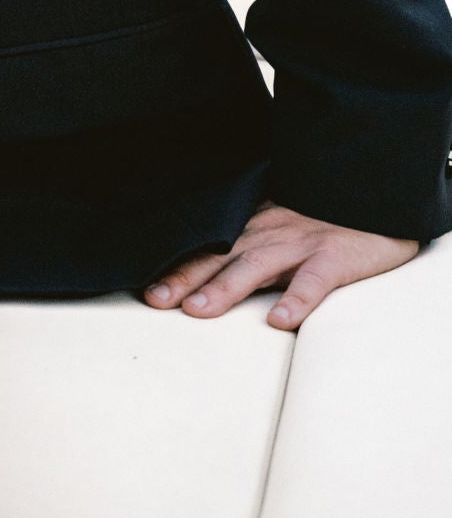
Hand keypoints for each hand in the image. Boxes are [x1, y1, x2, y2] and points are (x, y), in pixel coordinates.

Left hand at [142, 199, 419, 329]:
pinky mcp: (334, 258)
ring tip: (198, 310)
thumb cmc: (323, 217)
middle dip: (185, 278)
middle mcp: (269, 233)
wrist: (373, 197)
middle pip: (220, 256)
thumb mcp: (278, 220)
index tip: (145, 287)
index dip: (176, 266)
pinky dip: (297, 300)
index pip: (208, 247)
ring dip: (225, 288)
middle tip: (154, 300)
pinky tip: (280, 320)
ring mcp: (300, 244)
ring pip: (256, 266)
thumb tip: (209, 263)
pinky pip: (313, 281)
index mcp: (254, 227)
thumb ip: (247, 237)